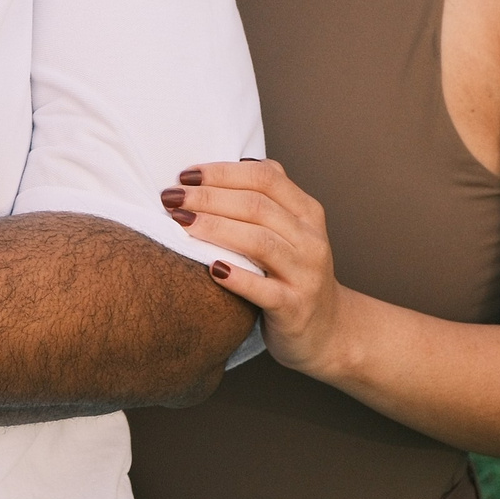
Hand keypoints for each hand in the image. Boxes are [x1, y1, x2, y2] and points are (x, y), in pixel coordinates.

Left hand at [163, 159, 351, 380]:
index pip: (265, 177)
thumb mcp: (290, 231)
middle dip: (209, 197)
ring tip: (180, 222)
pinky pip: (264, 290)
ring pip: (259, 242)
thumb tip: (221, 166)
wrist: (328, 331)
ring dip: (215, 228)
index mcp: (308, 213)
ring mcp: (306, 275)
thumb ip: (265, 199)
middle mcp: (311, 240)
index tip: (185, 174)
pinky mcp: (295, 308)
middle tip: (171, 197)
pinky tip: (210, 268)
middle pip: (257, 206)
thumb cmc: (293, 273)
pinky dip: (237, 277)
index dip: (223, 172)